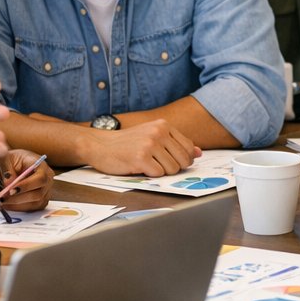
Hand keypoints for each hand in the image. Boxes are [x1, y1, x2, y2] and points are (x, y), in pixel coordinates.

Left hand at [0, 148, 54, 211]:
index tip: (10, 190)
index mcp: (42, 166)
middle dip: (19, 198)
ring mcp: (46, 191)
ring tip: (1, 202)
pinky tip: (7, 205)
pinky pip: (32, 208)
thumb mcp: (6, 158)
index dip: (26, 186)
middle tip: (2, 199)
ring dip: (17, 205)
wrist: (17, 164)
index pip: (40, 178)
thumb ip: (6, 169)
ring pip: (35, 203)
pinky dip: (19, 208)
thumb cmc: (13, 159)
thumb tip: (8, 184)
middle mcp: (48, 179)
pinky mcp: (41, 200)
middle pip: (38, 193)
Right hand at [86, 119, 200, 176]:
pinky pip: (158, 174)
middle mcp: (159, 132)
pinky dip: (150, 175)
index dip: (183, 160)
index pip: (189, 148)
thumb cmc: (128, 143)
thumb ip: (176, 143)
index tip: (170, 161)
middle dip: (173, 168)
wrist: (100, 145)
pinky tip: (139, 167)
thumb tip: (199, 153)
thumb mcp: (153, 137)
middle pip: (183, 160)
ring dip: (161, 172)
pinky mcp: (140, 158)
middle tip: (157, 164)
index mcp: (164, 125)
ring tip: (147, 164)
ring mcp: (149, 144)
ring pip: (172, 169)